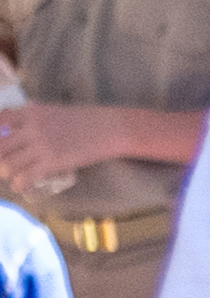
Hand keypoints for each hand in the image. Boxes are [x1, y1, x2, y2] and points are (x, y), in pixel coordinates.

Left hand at [0, 102, 175, 188]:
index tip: (1, 140)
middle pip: (0, 145)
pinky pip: (27, 176)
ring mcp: (42, 146)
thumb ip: (36, 116)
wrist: (109, 128)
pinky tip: (21, 186)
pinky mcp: (53, 162)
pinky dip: (20, 184)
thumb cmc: (85, 120)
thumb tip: (22, 120)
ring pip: (9, 163)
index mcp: (31, 113)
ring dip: (7, 172)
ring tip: (12, 176)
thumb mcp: (55, 111)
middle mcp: (32, 128)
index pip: (1, 120)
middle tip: (4, 163)